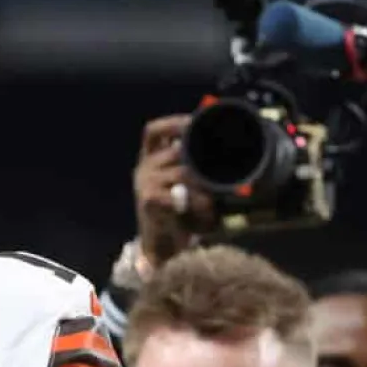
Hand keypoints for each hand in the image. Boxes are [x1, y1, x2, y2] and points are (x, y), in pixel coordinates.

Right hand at [134, 114, 213, 269]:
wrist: (161, 245)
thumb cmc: (177, 213)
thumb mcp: (184, 183)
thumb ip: (192, 163)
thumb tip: (221, 143)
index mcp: (150, 159)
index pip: (154, 131)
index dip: (173, 122)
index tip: (194, 120)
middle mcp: (144, 167)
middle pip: (178, 151)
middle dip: (203, 162)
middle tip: (223, 174)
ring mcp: (145, 183)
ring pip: (184, 172)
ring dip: (205, 187)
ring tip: (214, 202)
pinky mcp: (149, 199)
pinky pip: (181, 193)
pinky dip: (198, 202)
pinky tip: (205, 213)